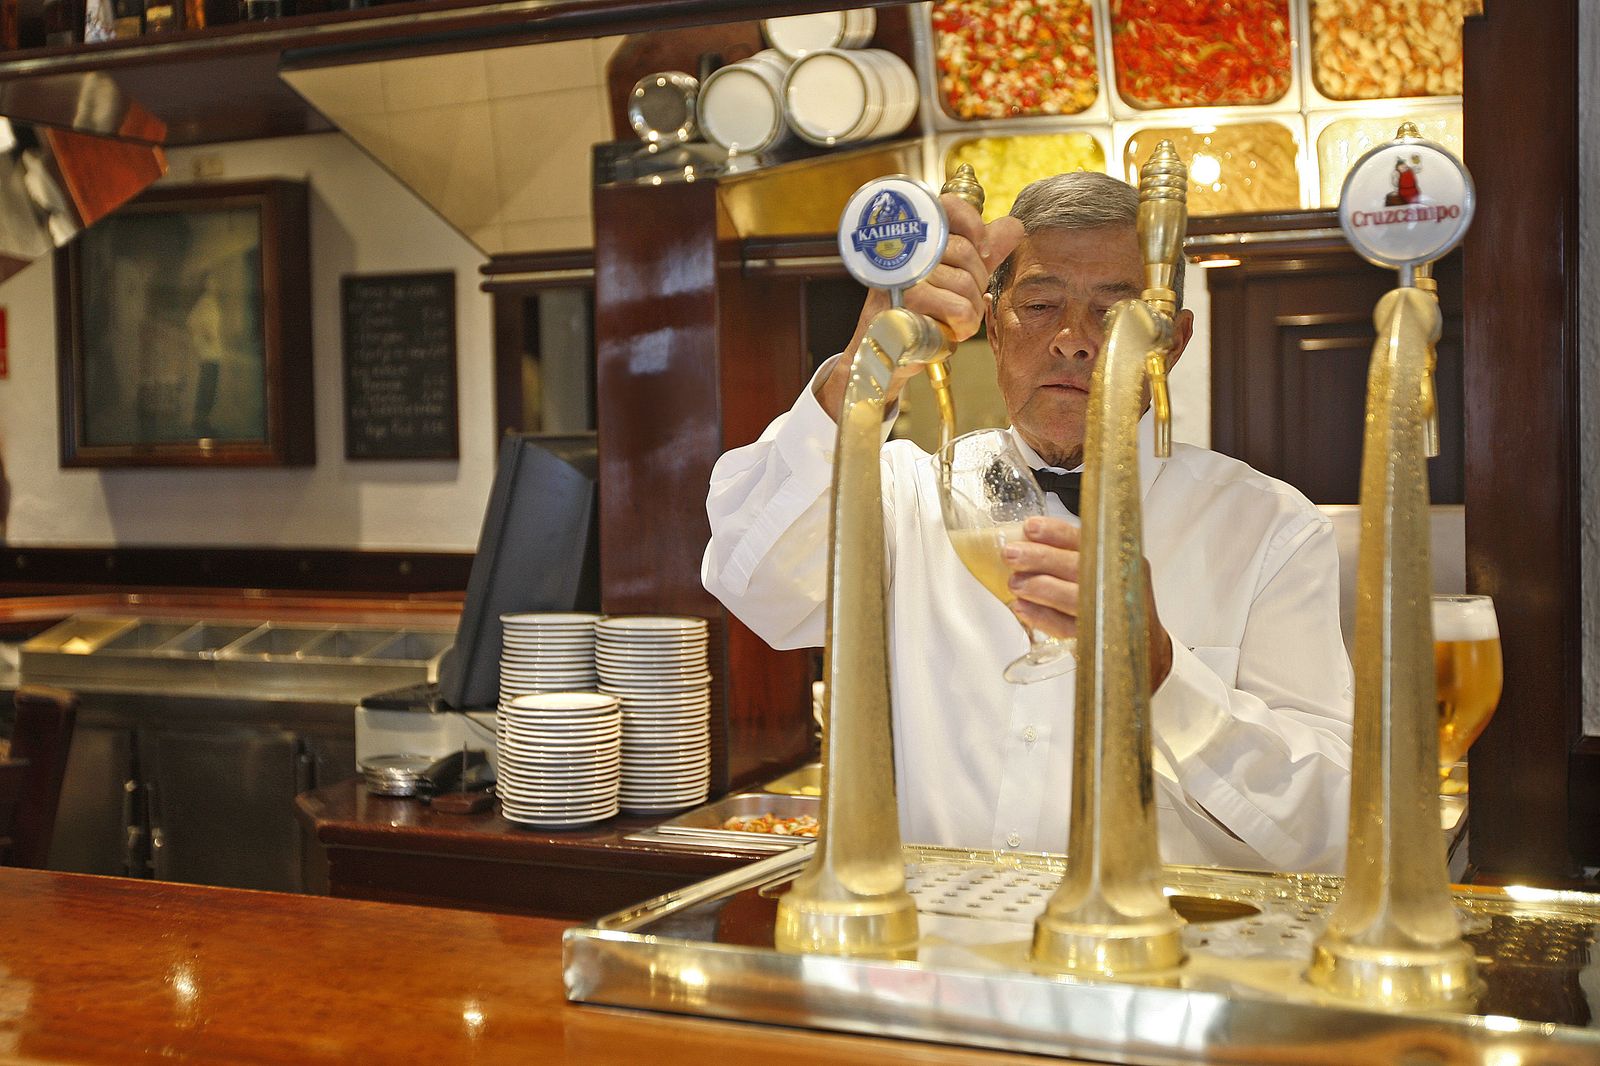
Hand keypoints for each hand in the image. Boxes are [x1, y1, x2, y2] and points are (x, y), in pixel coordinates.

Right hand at [817, 193, 1024, 419]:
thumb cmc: (923, 310)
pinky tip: (949, 330)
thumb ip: (984, 252)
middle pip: (965, 252)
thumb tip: (1014, 227)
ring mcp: (904, 276)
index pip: (949, 206)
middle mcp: (906, 250)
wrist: (891, 348)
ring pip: (965, 284)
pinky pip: (959, 309)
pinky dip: (964, 326)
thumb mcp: (957, 276)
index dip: (974, 225)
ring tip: (952, 318)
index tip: (985, 252)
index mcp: (917, 237)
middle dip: (976, 282)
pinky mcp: (907, 304)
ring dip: (970, 309)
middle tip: (962, 298)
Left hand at [1002, 516, 1174, 688]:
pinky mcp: (1099, 638)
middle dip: (1041, 558)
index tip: (1030, 527)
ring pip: (1073, 597)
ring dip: (1040, 589)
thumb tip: (1024, 543)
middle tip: (1011, 554)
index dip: (1056, 532)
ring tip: (1015, 583)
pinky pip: (1068, 627)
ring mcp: (1110, 610)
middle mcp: (1116, 580)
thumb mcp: (1100, 567)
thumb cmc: (1112, 597)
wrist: (1142, 641)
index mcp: (1116, 556)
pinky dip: (1043, 617)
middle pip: (1078, 566)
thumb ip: (1070, 555)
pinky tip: (1024, 608)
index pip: (1087, 539)